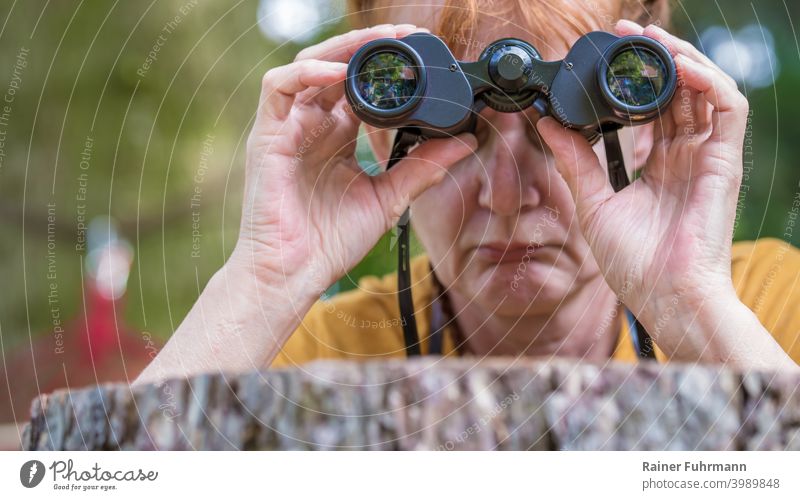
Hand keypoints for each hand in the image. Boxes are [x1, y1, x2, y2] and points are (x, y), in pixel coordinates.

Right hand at [233, 25, 475, 295]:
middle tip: (406, 35)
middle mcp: (312, 125)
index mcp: (337, 136)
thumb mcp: (387, 198)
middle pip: (336, 66)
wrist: (294, 275)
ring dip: (343, 48)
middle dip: (369, 46)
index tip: (422, 54)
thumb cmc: (330, 241)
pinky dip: (308, 73)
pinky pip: (278, 88)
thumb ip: (422, 168)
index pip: (361, 86)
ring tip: (379, 41)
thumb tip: (464, 141)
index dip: (387, 66)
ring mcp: (287, 128)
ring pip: (308, 66)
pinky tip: (340, 74)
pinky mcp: (266, 136)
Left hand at [537, 21, 749, 353]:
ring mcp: (706, 157)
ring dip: (680, 59)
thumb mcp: (593, 202)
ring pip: (704, 91)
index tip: (607, 56)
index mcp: (657, 166)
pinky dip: (708, 80)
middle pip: (677, 92)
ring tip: (651, 40)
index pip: (651, 109)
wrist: (663, 296)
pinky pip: (728, 107)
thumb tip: (547, 124)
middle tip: (627, 34)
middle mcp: (684, 156)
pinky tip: (679, 67)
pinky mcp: (724, 160)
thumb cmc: (633, 263)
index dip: (633, 79)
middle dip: (654, 59)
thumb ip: (575, 160)